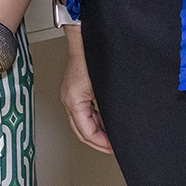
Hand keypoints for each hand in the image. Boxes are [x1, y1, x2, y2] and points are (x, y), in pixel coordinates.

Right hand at [61, 24, 112, 152]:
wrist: (86, 38)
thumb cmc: (93, 57)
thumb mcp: (104, 90)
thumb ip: (107, 111)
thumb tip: (116, 127)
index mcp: (74, 102)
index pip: (86, 133)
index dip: (101, 144)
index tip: (114, 148)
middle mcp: (69, 100)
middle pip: (82, 132)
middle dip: (98, 142)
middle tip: (113, 147)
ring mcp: (70, 95)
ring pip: (82, 123)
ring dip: (97, 132)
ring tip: (112, 136)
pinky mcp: (75, 90)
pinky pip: (83, 112)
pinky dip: (95, 120)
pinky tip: (107, 121)